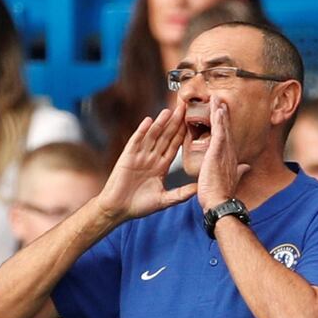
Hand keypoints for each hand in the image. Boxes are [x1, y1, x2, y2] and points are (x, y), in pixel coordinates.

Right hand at [97, 104, 195, 220]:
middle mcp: (151, 158)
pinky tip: (148, 121)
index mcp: (161, 166)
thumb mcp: (164, 200)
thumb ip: (181, 194)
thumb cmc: (139, 206)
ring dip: (160, 123)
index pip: (174, 146)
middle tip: (184, 108)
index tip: (193, 122)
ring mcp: (139, 156)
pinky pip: (136, 141)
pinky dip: (142, 131)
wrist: (118, 209)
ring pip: (152, 136)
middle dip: (174, 123)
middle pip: (165, 137)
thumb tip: (199, 189)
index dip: (182, 134)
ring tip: (169, 110)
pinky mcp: (128, 157)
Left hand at [197, 95, 250, 211]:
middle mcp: (229, 152)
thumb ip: (239, 170)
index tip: (221, 111)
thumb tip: (246, 167)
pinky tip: (217, 110)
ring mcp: (224, 152)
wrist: (220, 203)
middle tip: (218, 98)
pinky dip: (218, 121)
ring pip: (222, 127)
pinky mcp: (218, 154)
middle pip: (225, 127)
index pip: (226, 136)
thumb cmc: (221, 194)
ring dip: (219, 111)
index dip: (224, 123)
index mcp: (229, 157)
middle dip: (222, 112)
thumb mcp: (232, 179)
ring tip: (216, 98)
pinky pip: (219, 133)